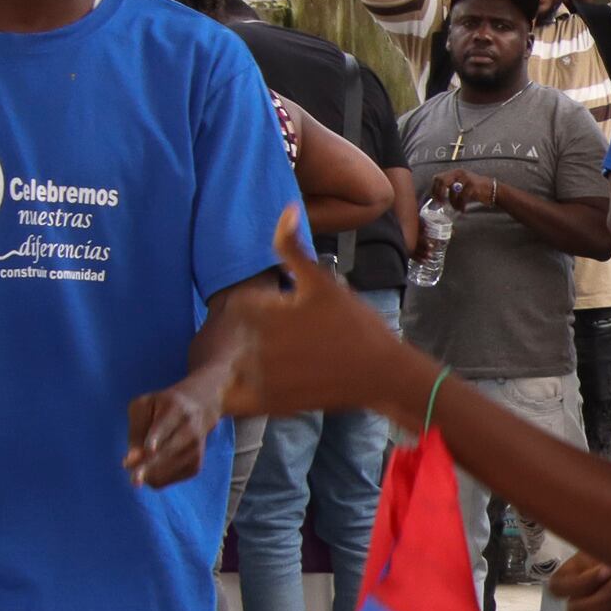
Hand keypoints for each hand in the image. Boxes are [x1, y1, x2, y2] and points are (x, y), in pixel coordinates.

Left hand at [123, 373, 223, 488]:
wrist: (200, 408)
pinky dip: (153, 478)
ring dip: (147, 473)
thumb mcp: (143, 407)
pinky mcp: (196, 466)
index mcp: (176, 409)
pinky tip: (150, 467)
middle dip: (148, 466)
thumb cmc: (162, 407)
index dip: (157, 438)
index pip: (165, 426)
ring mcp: (196, 449)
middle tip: (134, 480)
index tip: (150, 449)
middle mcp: (191, 430)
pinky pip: (168, 480)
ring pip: (167, 470)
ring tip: (137, 464)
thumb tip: (132, 460)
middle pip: (167, 452)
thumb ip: (135, 431)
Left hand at [221, 208, 428, 420]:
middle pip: (230, 337)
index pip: (234, 306)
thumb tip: (286, 208)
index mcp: (264, 312)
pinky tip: (260, 384)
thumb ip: (293, 248)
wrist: (380, 373)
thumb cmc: (355, 325)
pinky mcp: (269, 402)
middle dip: (243, 335)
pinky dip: (237, 393)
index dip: (249, 307)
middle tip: (281, 338)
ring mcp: (261, 377)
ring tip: (274, 360)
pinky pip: (235, 397)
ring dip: (238, 363)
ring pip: (230, 366)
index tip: (271, 311)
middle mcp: (256, 345)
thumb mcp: (324, 282)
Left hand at [428, 169, 504, 211]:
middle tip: (441, 203)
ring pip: (452, 192)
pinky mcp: (472, 186)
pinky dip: (460, 206)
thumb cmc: (475, 189)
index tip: (435, 199)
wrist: (492, 189)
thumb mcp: (461, 184)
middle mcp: (459, 173)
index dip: (434, 189)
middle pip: (441, 181)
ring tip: (456, 208)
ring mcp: (466, 179)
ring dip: (452, 203)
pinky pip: (461, 198)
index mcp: (454, 172)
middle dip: (439, 194)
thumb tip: (438, 196)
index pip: (438, 178)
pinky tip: (462, 209)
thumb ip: (450, 186)